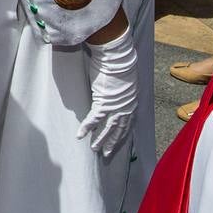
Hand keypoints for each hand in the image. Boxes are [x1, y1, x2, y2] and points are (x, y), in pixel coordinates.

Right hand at [77, 28, 136, 155]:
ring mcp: (115, 107)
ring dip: (100, 140)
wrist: (117, 58)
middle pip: (119, 131)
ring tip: (94, 148)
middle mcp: (126, 108)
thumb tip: (114, 93)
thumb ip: (121, 91)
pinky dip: (86, 128)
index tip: (118, 143)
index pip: (128, 124)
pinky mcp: (103, 104)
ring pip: (107, 129)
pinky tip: (80, 135)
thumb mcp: (124, 81)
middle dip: (113, 143)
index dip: (123, 135)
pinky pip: (94, 120)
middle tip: (107, 154)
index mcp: (132, 103)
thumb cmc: (120, 65)